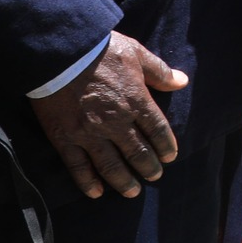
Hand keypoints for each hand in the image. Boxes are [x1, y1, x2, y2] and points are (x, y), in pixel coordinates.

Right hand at [29, 32, 186, 199]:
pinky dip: (88, 182)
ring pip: (111, 166)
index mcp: (135, 100)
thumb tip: (182, 80)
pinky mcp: (64, 138)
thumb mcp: (136, 53)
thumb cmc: (100, 49)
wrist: (59, 51)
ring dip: (124, 181)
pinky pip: (78, 167)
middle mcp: (115, 122)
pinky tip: (96, 193)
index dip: (166, 146)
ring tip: (133, 191)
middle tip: (155, 176)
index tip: (170, 157)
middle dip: (148, 167)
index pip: (157, 130)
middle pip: (137, 152)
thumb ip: (159, 71)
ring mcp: (89, 133)